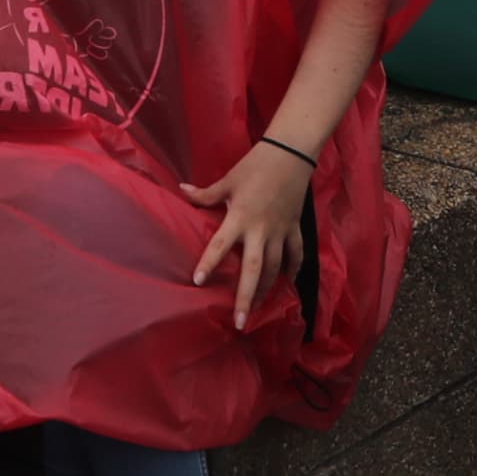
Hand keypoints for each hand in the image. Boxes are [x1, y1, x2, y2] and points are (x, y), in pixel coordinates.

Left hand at [182, 138, 314, 329]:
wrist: (290, 154)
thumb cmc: (255, 165)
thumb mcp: (227, 180)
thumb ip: (205, 194)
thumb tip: (180, 190)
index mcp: (241, 217)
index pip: (220, 245)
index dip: (208, 263)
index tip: (198, 282)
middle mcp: (261, 230)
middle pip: (255, 269)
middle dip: (247, 296)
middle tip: (240, 321)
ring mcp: (281, 231)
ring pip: (276, 268)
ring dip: (267, 289)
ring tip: (258, 309)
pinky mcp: (295, 228)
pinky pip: (296, 255)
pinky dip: (293, 270)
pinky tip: (287, 284)